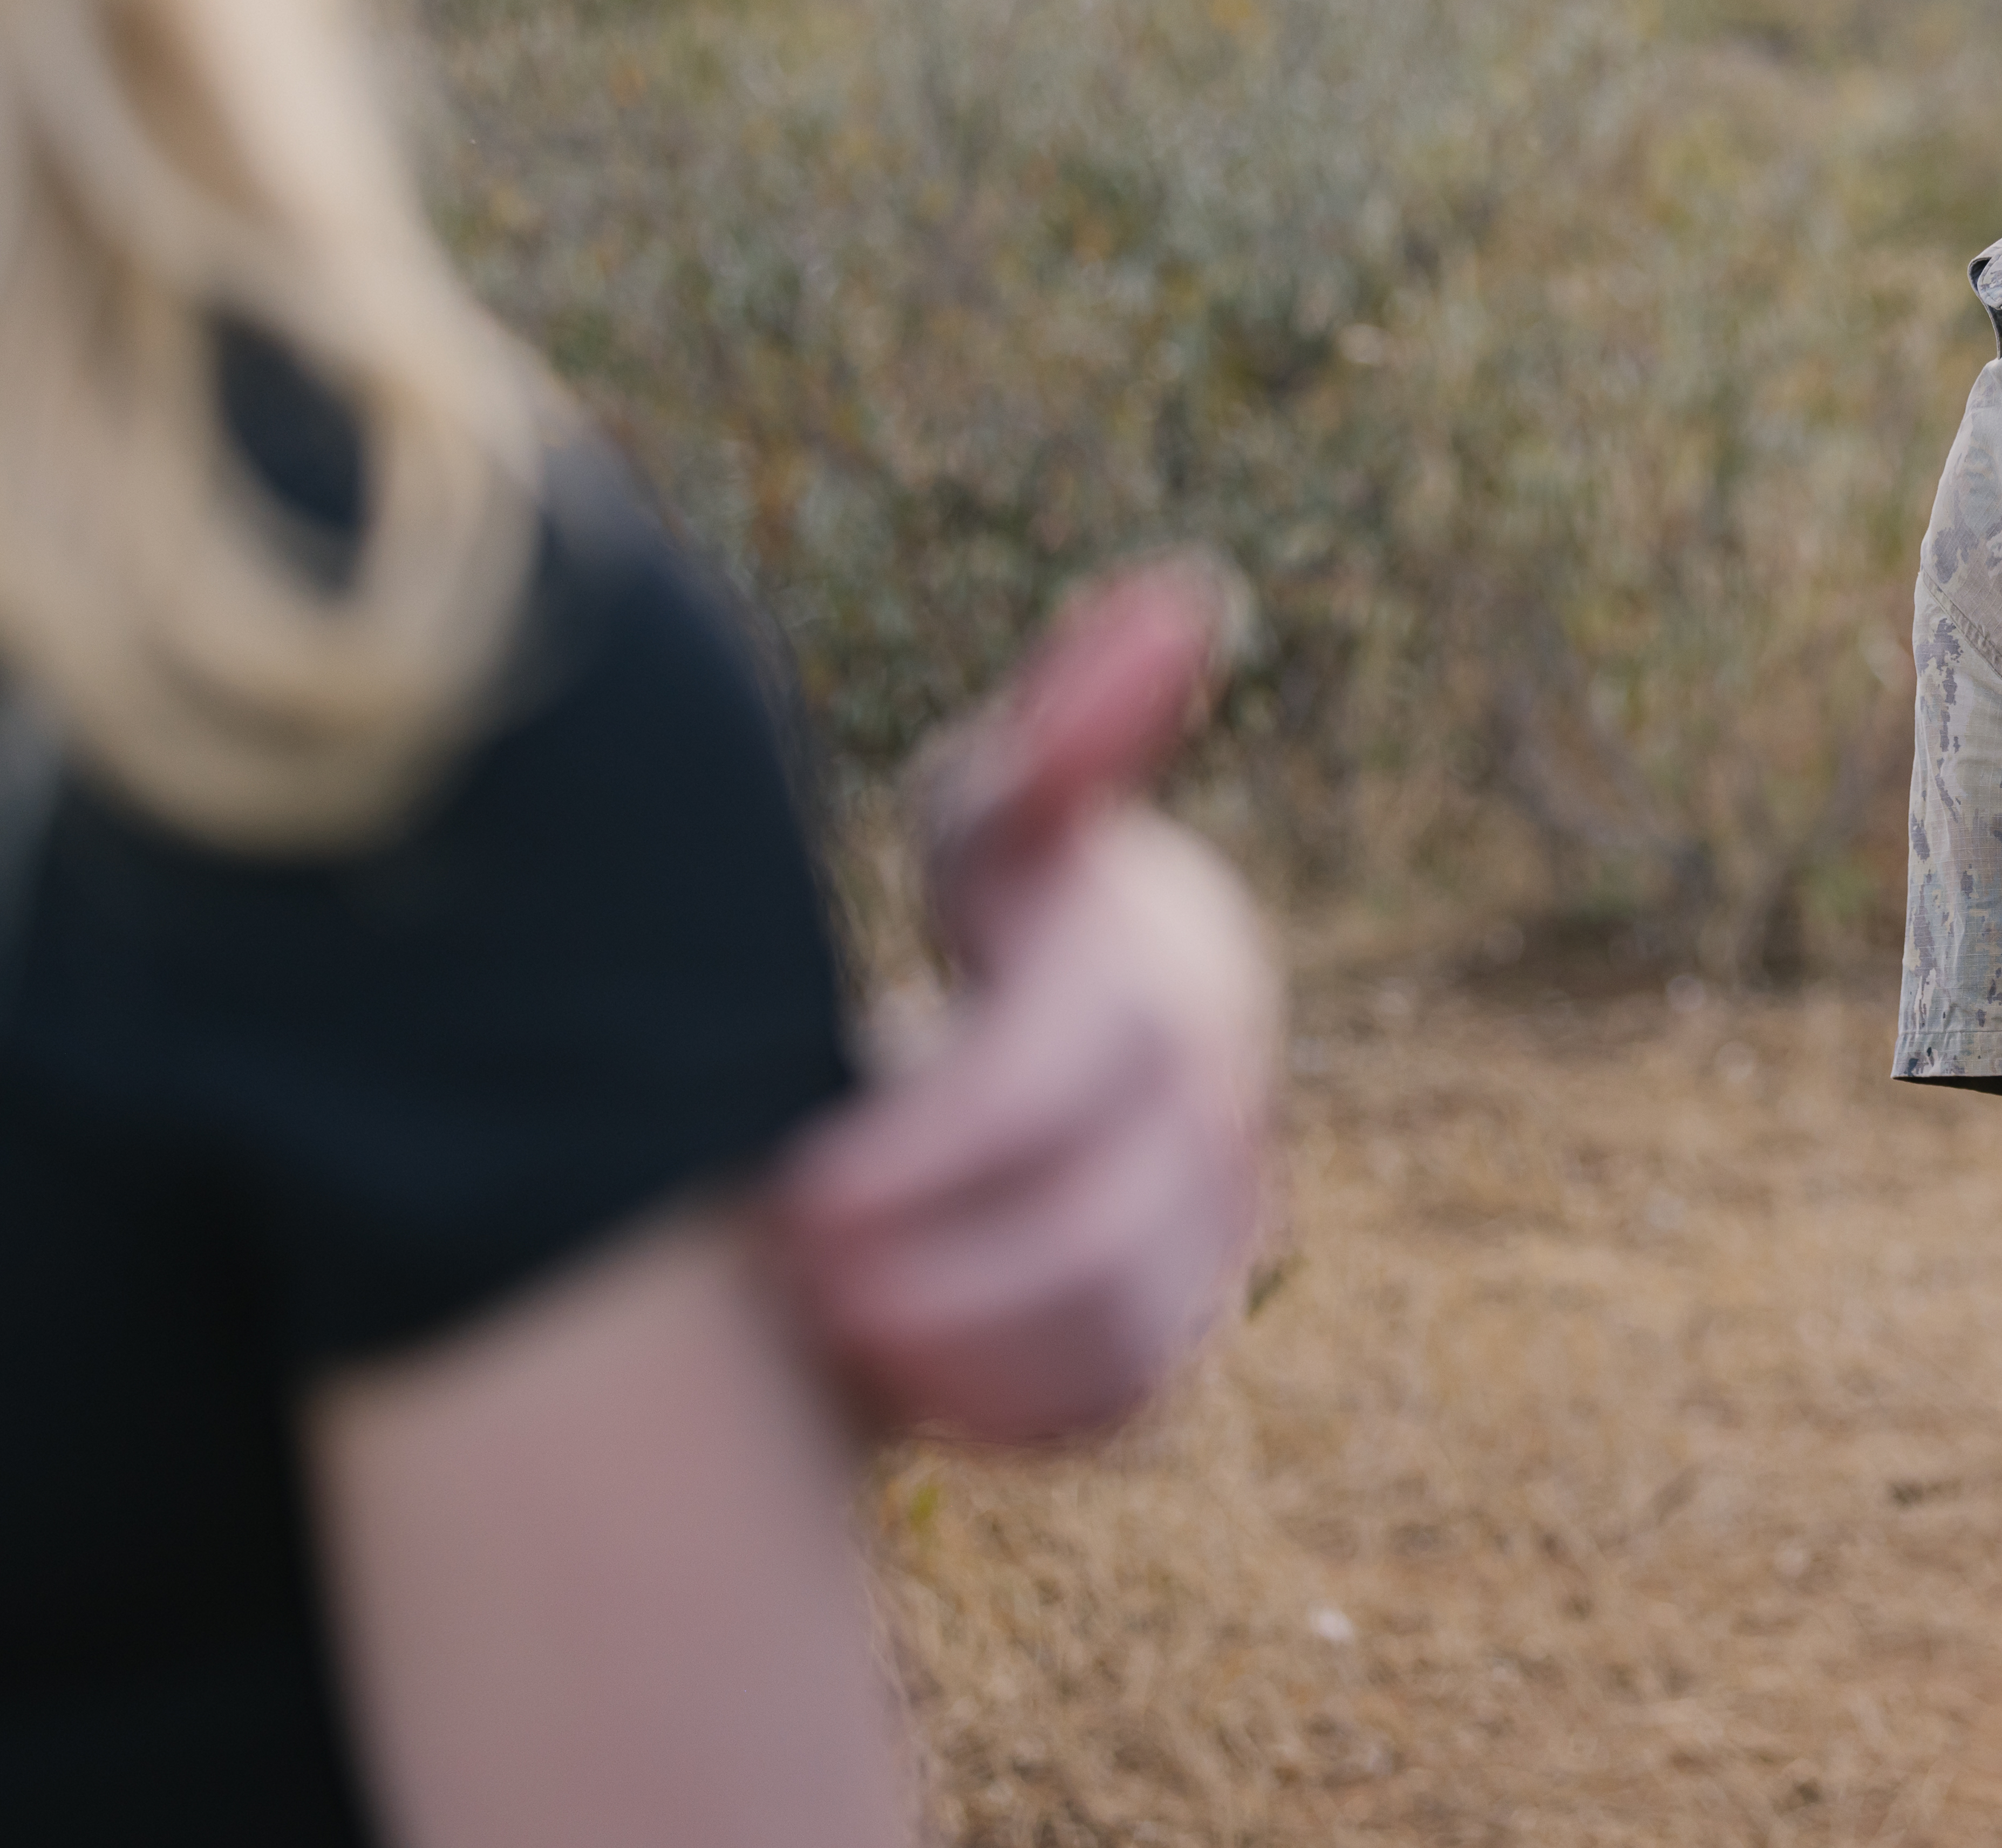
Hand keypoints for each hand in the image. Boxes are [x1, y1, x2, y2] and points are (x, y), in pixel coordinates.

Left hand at [770, 564, 1284, 1444]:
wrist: (1046, 1068)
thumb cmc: (998, 924)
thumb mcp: (994, 827)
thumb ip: (1064, 737)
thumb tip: (1190, 595)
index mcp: (1177, 984)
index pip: (1068, 1088)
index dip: (930, 1149)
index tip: (791, 1184)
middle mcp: (1227, 1118)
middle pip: (1094, 1232)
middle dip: (919, 1262)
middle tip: (774, 1261)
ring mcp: (1219, 1239)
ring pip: (1115, 1335)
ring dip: (950, 1346)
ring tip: (821, 1323)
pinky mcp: (1179, 1339)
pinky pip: (1111, 1404)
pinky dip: (998, 1405)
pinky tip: (890, 1373)